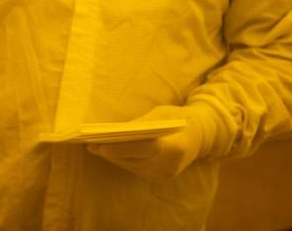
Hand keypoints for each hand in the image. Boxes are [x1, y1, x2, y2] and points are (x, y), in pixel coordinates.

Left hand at [87, 105, 205, 181]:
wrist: (201, 136)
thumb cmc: (177, 119)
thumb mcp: (161, 114)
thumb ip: (143, 123)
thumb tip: (118, 130)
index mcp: (175, 146)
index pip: (145, 149)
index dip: (122, 149)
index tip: (102, 145)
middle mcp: (172, 164)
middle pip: (136, 160)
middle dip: (111, 153)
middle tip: (91, 145)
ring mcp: (167, 174)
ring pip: (134, 167)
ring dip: (114, 158)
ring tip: (96, 148)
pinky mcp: (162, 178)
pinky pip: (138, 170)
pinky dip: (124, 161)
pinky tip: (110, 153)